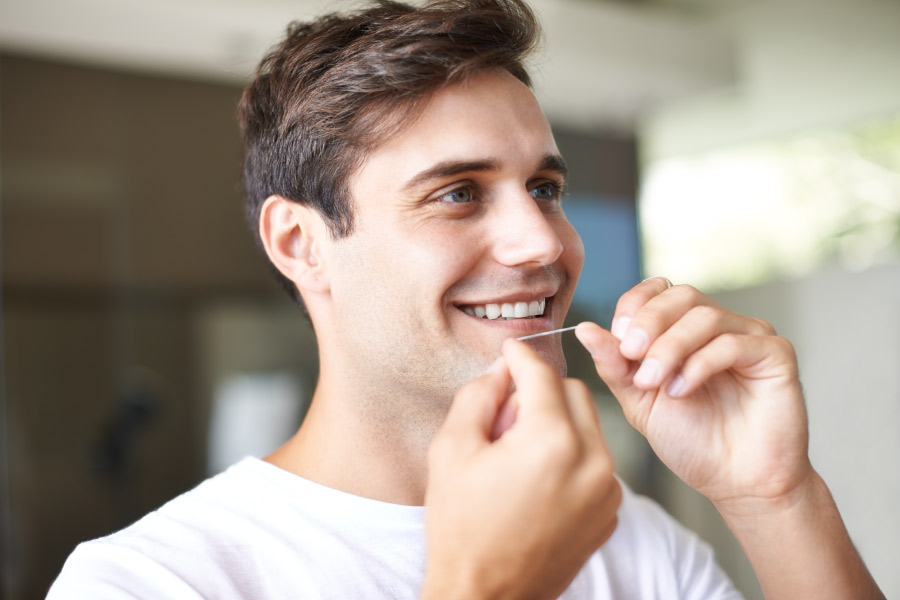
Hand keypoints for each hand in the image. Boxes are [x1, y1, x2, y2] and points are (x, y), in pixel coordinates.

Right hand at [421, 339, 619, 599]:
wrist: (486, 596)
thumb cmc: (462, 527)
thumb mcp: (452, 449)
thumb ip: (479, 395)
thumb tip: (501, 370)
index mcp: (551, 441)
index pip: (542, 374)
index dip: (520, 357)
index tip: (509, 351)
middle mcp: (591, 461)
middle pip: (574, 392)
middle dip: (541, 391)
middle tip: (506, 416)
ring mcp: (606, 490)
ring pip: (590, 425)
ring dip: (559, 422)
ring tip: (520, 452)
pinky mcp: (609, 511)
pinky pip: (596, 461)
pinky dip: (572, 455)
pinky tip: (538, 479)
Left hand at [575, 277, 811, 509]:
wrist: (737, 485)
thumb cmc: (692, 443)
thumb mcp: (639, 401)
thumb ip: (615, 365)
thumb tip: (585, 329)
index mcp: (684, 330)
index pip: (657, 291)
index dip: (634, 306)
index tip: (617, 338)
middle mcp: (718, 326)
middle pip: (681, 295)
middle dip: (649, 323)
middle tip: (632, 355)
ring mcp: (749, 336)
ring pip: (705, 316)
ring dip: (670, 347)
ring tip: (654, 384)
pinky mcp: (775, 354)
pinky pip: (734, 342)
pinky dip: (700, 363)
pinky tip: (682, 390)